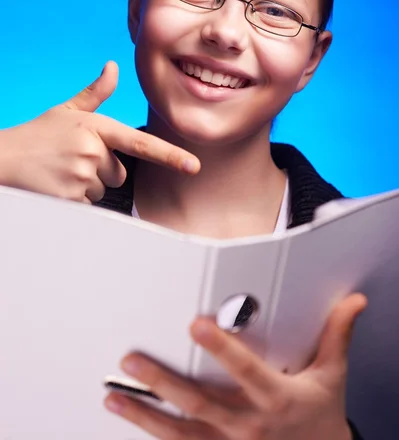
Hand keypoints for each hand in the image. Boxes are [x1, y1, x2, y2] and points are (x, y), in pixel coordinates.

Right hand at [0, 61, 199, 202]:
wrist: (3, 158)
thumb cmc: (38, 134)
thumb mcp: (68, 111)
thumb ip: (95, 94)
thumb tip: (113, 67)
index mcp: (96, 128)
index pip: (140, 144)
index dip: (170, 156)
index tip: (192, 166)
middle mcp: (92, 151)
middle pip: (120, 173)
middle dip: (103, 171)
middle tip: (74, 161)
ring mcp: (81, 175)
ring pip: (102, 189)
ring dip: (87, 185)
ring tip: (63, 172)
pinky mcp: (70, 198)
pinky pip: (88, 204)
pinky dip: (76, 199)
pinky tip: (58, 185)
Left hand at [104, 293, 366, 439]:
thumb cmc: (318, 416)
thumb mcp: (331, 375)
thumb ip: (336, 334)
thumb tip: (352, 302)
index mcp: (276, 399)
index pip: (246, 371)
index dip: (222, 350)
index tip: (197, 326)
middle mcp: (249, 425)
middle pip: (201, 403)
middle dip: (164, 382)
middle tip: (133, 359)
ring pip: (182, 432)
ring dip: (145, 415)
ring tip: (115, 395)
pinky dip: (156, 437)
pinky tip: (132, 421)